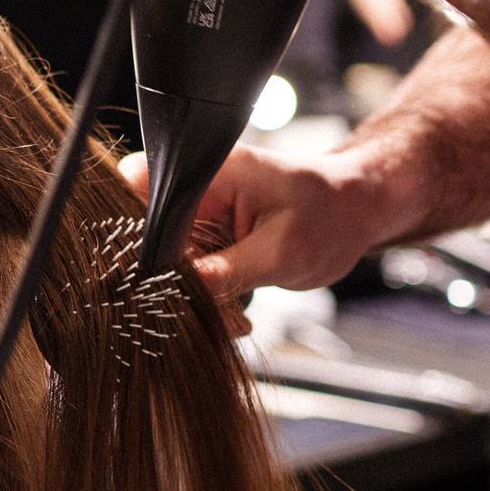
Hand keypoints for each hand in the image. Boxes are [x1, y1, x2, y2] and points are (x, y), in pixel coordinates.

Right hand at [119, 141, 398, 300]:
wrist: (354, 213)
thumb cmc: (331, 216)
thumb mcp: (282, 253)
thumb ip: (225, 272)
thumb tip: (173, 292)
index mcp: (211, 173)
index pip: (140, 191)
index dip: (136, 236)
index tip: (164, 280)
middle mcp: (196, 190)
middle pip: (145, 234)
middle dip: (171, 280)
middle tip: (212, 311)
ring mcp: (197, 215)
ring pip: (163, 261)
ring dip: (191, 295)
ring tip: (235, 317)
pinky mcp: (204, 238)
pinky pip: (184, 272)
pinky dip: (205, 297)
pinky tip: (236, 310)